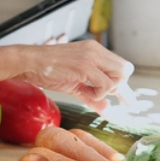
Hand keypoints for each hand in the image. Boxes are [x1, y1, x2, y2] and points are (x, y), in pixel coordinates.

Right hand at [16, 39, 132, 111]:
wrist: (29, 63)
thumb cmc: (47, 71)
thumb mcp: (74, 84)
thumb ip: (92, 96)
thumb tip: (107, 110)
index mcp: (94, 51)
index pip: (119, 67)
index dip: (124, 86)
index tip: (129, 102)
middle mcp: (96, 50)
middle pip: (125, 70)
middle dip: (118, 87)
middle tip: (100, 94)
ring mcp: (91, 57)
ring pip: (119, 76)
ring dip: (105, 90)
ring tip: (87, 91)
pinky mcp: (85, 65)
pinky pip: (105, 85)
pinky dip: (97, 94)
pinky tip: (83, 91)